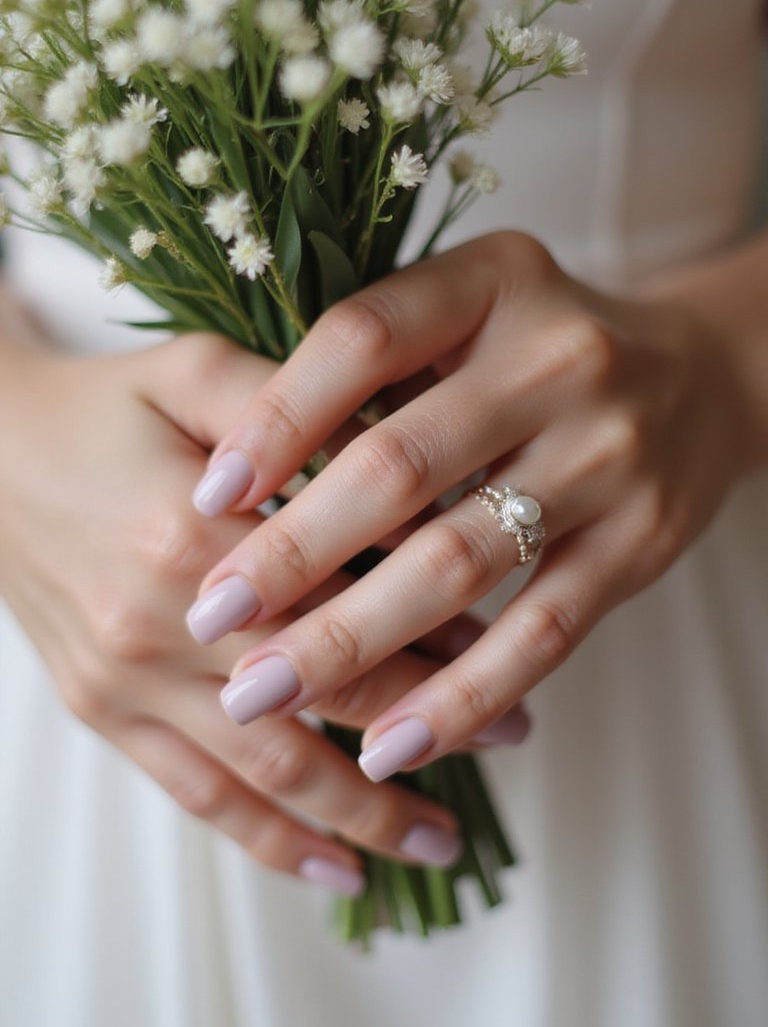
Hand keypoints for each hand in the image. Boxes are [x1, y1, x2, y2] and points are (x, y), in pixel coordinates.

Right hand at [0, 328, 499, 888]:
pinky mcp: (102, 713)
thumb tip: (411, 472)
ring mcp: (124, 685)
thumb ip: (302, 416)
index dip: (435, 639)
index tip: (511, 653)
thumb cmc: (102, 404)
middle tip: (515, 738)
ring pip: (265, 776)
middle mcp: (157, 631)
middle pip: (319, 703)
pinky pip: (196, 796)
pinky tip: (338, 874)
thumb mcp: (197, 373)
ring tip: (443, 843)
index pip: (344, 612)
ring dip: (361, 819)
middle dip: (425, 729)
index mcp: (188, 543)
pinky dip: (270, 842)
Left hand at [188, 230, 747, 778]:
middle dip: (290, 554)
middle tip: (208, 621)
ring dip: (351, 640)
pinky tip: (389, 745)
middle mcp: (557, 358)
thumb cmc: (539, 349)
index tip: (204, 500)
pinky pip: (540, 633)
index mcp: (492, 280)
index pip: (362, 339)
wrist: (703, 380)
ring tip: (265, 693)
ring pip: (458, 561)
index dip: (275, 419)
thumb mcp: (470, 309)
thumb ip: (374, 360)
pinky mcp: (640, 543)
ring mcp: (606, 454)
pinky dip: (459, 697)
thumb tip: (235, 473)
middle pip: (399, 464)